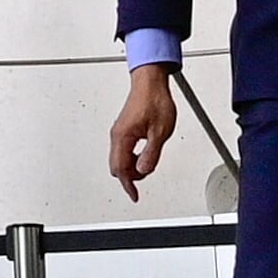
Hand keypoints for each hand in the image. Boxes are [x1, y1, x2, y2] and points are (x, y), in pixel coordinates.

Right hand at [108, 64, 176, 198]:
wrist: (150, 81)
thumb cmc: (155, 100)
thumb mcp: (160, 132)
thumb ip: (151, 154)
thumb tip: (144, 170)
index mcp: (123, 137)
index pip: (121, 169)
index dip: (128, 185)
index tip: (134, 195)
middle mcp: (117, 135)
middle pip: (117, 166)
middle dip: (130, 176)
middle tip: (145, 176)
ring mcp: (119, 131)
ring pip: (119, 158)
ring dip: (131, 166)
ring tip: (148, 163)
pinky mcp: (123, 127)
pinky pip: (123, 149)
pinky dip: (131, 157)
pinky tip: (143, 155)